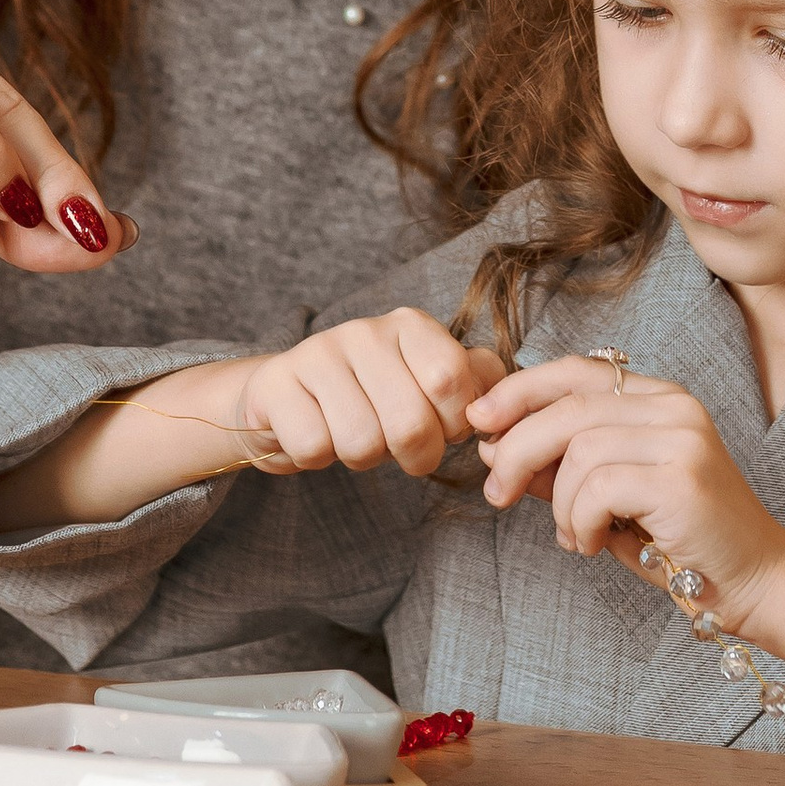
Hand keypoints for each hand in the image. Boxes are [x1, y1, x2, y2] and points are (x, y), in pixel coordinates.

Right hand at [223, 311, 509, 478]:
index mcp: (411, 327)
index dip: (451, 425)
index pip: (451, 381)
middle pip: (410, 424)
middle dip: (412, 455)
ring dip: (362, 458)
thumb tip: (509, 391)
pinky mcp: (275, 385)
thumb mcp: (426, 380)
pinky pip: (314, 448)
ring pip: (361, 443)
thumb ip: (474, 381)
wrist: (287, 395)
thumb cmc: (372, 394)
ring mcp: (316, 354)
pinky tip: (316, 432)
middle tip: (398, 447)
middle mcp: (365, 331)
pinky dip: (318, 457)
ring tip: (353, 434)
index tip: (441, 428)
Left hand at [464, 356, 784, 639]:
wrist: (758, 582)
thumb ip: (562, 467)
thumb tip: (494, 445)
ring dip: (556, 501)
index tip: (480, 420)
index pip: (577, 372)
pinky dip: (578, 521)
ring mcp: (682, 437)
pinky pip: (597, 486)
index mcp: (660, 398)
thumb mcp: (611, 498)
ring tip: (572, 534)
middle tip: (495, 491)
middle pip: (569, 405)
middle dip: (517, 447)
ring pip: (578, 449)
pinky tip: (591, 544)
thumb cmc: (682, 542)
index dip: (521, 390)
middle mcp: (674, 406)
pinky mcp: (681, 476)